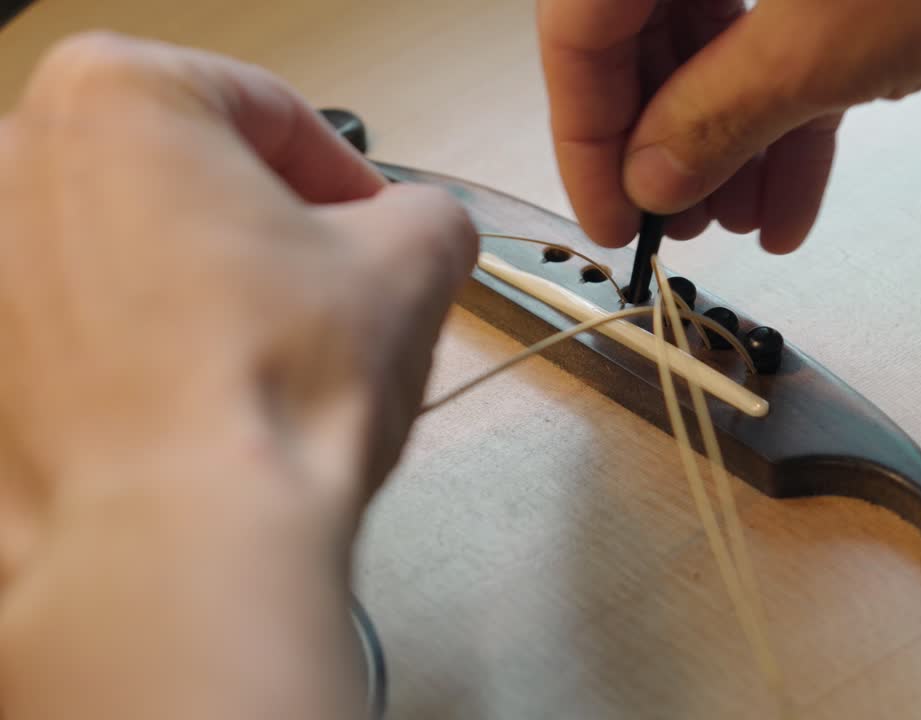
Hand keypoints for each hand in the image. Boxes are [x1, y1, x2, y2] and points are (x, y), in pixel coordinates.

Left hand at [0, 32, 475, 718]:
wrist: (182, 549)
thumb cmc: (265, 396)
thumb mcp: (414, 262)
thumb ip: (432, 213)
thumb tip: (426, 228)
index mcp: (114, 98)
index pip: (264, 108)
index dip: (345, 171)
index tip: (374, 218)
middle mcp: (14, 167)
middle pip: (183, 176)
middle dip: (266, 226)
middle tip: (330, 284)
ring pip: (128, 253)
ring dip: (204, 287)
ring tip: (271, 356)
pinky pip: (81, 333)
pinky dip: (144, 350)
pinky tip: (208, 401)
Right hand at [539, 0, 920, 252]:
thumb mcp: (828, 43)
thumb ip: (718, 113)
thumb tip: (651, 176)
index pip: (579, 23)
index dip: (582, 130)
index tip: (608, 216)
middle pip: (640, 31)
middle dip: (664, 144)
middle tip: (678, 226)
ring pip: (717, 42)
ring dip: (728, 143)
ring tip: (742, 223)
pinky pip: (785, 39)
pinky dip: (789, 116)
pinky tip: (791, 198)